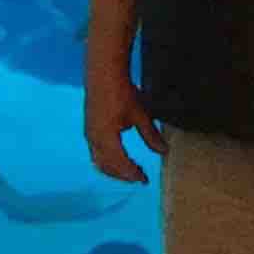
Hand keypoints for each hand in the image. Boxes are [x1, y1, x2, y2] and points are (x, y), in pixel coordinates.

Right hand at [84, 64, 167, 183]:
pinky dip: (107, 159)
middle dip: (122, 175)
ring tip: (129, 169)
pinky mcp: (89, 128)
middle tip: (138, 177)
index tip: (145, 180)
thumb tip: (164, 151)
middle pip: (107, 166)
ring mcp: (89, 134)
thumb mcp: (140, 115)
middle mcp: (94, 140)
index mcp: (107, 139)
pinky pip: (96, 151)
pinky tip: (117, 155)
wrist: (102, 73)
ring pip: (99, 160)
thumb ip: (151, 135)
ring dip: (114, 168)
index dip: (133, 174)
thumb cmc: (121, 92)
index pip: (121, 164)